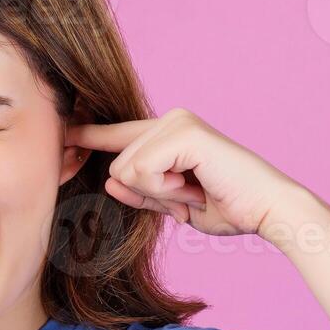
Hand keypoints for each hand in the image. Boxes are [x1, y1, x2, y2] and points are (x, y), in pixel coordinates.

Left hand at [65, 108, 306, 237]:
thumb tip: (111, 181)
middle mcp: (171, 119)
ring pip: (127, 169)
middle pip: (118, 164)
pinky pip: (142, 171)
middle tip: (190, 195)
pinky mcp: (183, 132)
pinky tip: (195, 186)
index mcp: (169, 133)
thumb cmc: (228, 206)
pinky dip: (166, 190)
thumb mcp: (173, 203)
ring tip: (195, 191)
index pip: (118, 135)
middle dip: (148, 193)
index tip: (62, 134)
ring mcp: (177, 122)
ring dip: (160, 194)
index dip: (89, 136)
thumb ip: (142, 192)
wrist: (267, 210)